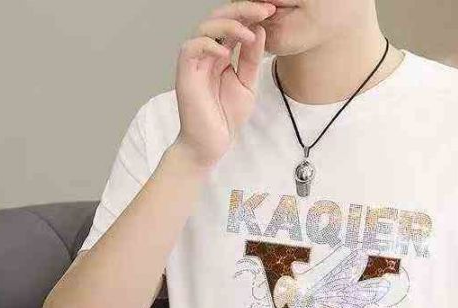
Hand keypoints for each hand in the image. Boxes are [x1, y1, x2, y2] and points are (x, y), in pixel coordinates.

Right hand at [172, 1, 276, 169]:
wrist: (211, 144)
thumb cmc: (225, 118)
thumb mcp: (247, 85)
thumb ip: (251, 59)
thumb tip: (260, 31)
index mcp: (220, 54)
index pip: (233, 25)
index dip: (250, 14)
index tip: (271, 11)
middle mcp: (206, 53)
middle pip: (219, 18)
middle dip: (242, 10)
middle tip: (265, 10)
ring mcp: (195, 62)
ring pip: (205, 27)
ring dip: (229, 26)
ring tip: (250, 34)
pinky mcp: (185, 73)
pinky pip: (192, 47)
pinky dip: (210, 45)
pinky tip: (227, 55)